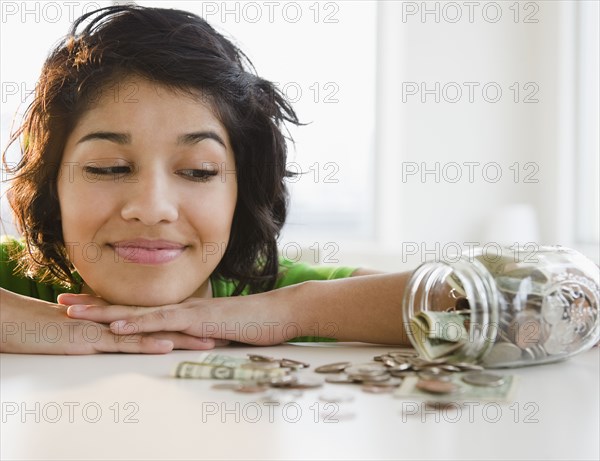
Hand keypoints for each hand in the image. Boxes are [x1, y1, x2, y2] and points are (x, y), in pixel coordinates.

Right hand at [0, 289, 216, 353]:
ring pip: (152, 333)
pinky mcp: (93, 340)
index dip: (186, 326)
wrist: (19, 323)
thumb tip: (129, 340)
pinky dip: (146, 343)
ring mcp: (109, 329)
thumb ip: (111, 335)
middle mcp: (121, 322)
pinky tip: (166, 345)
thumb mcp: (89, 335)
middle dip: (195, 331)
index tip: (211, 330)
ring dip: (181, 338)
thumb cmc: (52, 331)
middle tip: (223, 335)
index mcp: (122, 322)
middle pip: (165, 326)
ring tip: (208, 343)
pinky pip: (124, 343)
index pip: (161, 324)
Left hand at [64, 291, 294, 345]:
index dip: (110, 305)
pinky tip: (117, 328)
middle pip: (130, 306)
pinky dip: (138, 326)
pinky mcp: (199, 322)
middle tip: (61, 300)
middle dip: (93, 304)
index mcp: (183, 310)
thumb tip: (189, 342)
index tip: (82, 302)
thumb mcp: (222, 331)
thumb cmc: (256, 322)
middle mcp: (180, 307)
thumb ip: (202, 334)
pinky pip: (163, 323)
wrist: (281, 312)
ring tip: (74, 311)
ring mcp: (189, 312)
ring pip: (138, 312)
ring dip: (104, 312)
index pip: (140, 307)